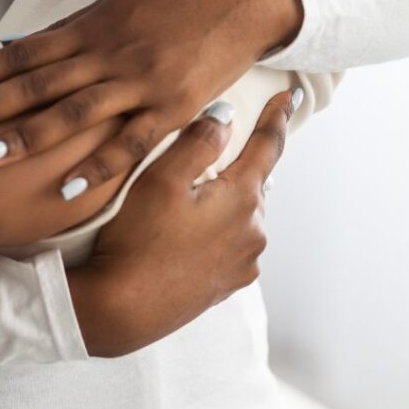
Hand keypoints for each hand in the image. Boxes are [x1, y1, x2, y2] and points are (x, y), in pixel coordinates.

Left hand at [0, 0, 301, 196]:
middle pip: (34, 83)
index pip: (19, 54)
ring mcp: (140, 80)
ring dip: (25, 137)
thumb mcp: (118, 1)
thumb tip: (21, 45)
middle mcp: (107, 52)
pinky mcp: (173, 105)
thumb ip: (72, 29)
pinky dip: (98, 168)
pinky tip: (68, 191)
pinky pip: (130, 142)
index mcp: (91, 25)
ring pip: (73, 112)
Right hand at [67, 89, 293, 356]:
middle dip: (239, 164)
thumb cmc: (136, 240)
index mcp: (242, 198)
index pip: (268, 146)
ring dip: (227, 200)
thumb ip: (199, 141)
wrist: (120, 312)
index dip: (277, 117)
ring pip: (242, 215)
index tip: (288, 97)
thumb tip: (226, 117)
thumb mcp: (161, 178)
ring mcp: (243, 263)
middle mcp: (253, 232)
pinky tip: (191, 233)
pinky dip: (219, 231)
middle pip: (253, 182)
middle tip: (216, 151)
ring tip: (194, 198)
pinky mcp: (226, 286)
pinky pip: (232, 245)